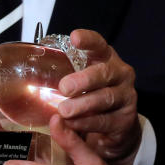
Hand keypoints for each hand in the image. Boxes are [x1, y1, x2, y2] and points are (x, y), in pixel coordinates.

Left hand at [54, 29, 141, 164]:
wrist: (115, 125)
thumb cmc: (91, 97)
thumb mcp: (79, 82)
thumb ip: (63, 78)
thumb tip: (38, 88)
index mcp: (105, 59)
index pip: (99, 45)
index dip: (88, 40)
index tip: (75, 38)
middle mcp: (120, 74)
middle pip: (105, 72)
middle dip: (84, 79)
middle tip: (64, 87)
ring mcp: (126, 96)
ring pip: (106, 97)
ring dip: (83, 104)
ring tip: (64, 110)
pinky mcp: (126, 118)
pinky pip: (106, 120)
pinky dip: (87, 122)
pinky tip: (73, 123)